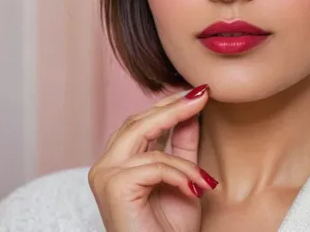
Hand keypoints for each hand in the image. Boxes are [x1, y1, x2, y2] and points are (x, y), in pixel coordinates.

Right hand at [88, 84, 217, 231]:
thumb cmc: (169, 228)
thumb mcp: (183, 176)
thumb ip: (183, 144)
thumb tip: (192, 109)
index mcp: (119, 160)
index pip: (142, 121)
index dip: (169, 105)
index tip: (198, 91)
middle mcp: (106, 164)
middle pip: (139, 122)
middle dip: (174, 108)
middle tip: (202, 95)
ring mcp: (105, 173)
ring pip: (146, 139)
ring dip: (183, 158)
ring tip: (204, 177)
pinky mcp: (113, 185)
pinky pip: (155, 165)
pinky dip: (180, 175)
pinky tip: (196, 189)